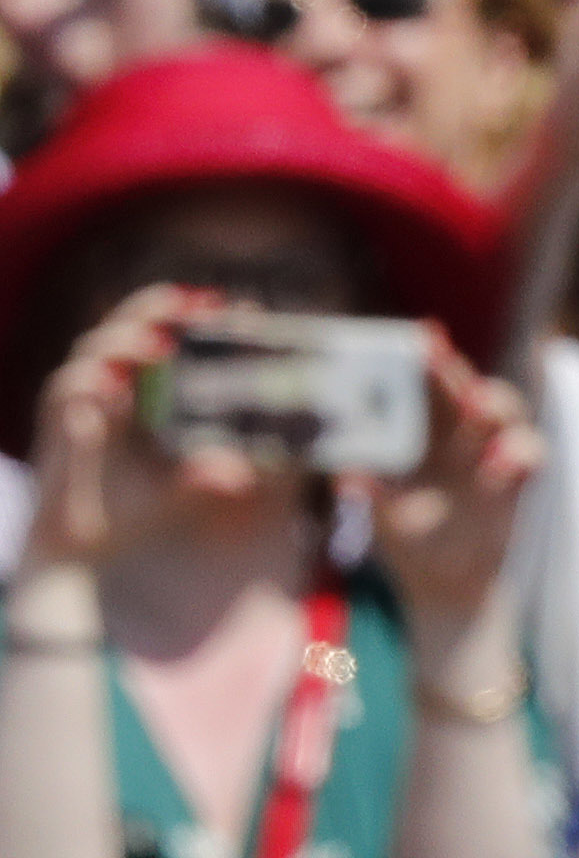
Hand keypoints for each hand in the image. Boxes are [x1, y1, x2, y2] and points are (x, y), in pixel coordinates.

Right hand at [19, 283, 218, 571]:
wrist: (89, 553)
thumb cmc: (141, 513)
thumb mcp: (187, 488)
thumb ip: (211, 472)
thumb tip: (243, 473)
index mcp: (152, 391)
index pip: (171, 335)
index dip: (197, 316)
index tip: (235, 307)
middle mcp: (116, 385)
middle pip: (131, 325)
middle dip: (161, 307)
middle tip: (201, 304)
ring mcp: (84, 399)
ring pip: (96, 347)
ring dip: (126, 339)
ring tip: (161, 344)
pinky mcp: (58, 421)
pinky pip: (66, 389)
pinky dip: (88, 381)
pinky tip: (112, 385)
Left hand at [364, 334, 544, 640]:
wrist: (449, 586)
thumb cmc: (407, 542)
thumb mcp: (380, 518)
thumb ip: (370, 495)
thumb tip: (349, 475)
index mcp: (418, 432)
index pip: (419, 385)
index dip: (416, 360)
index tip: (411, 342)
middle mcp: (456, 434)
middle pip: (460, 386)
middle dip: (451, 370)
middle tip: (436, 355)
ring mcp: (491, 453)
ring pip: (502, 410)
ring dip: (493, 402)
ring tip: (479, 405)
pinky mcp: (519, 480)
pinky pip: (530, 455)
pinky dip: (520, 454)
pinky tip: (501, 466)